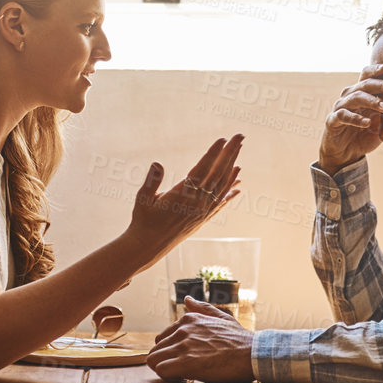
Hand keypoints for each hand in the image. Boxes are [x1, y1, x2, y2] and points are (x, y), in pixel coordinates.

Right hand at [125, 135, 242, 268]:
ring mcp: (202, 211)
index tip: (223, 139)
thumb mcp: (143, 198)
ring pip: (222, 186)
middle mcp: (197, 203)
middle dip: (229, 153)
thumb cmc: (143, 220)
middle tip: (240, 136)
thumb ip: (152, 181)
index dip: (213, 153)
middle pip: (218, 173)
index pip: (202, 169)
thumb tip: (157, 163)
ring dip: (232, 169)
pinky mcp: (202, 218)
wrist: (148, 246)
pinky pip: (220, 202)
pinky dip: (230, 191)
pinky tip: (238, 184)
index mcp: (182, 195)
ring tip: (240, 152)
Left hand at [147, 296, 255, 381]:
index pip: (161, 338)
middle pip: (156, 350)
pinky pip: (161, 370)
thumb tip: (188, 300)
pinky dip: (168, 377)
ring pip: (154, 360)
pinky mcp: (186, 362)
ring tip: (180, 375)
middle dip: (165, 362)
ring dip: (164, 370)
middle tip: (180, 371)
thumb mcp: (222, 318)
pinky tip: (181, 379)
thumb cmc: (240, 340)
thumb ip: (202, 309)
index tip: (182, 360)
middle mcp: (183, 330)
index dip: (170, 352)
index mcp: (188, 319)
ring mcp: (183, 345)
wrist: (253, 354)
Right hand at [319, 63, 382, 173]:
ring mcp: (339, 108)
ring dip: (372, 101)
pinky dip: (356, 119)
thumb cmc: (363, 135)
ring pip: (355, 98)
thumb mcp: (379, 122)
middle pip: (364, 84)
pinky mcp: (332, 121)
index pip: (366, 76)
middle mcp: (348, 97)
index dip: (375, 70)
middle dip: (381, 85)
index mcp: (359, 93)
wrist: (345, 153)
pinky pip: (344, 116)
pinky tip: (367, 123)